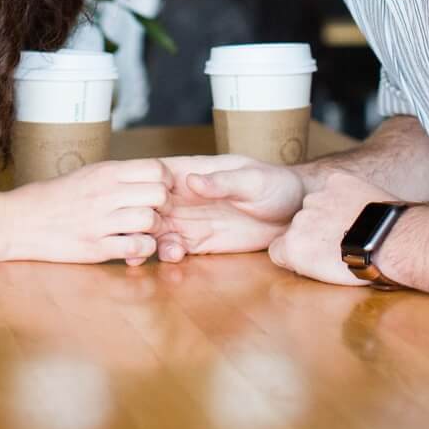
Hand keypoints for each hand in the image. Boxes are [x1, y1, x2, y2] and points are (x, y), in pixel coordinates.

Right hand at [4, 159, 173, 264]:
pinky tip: (132, 247)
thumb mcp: (86, 175)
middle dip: (164, 206)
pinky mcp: (95, 248)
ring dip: (154, 229)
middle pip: (159, 194)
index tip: (160, 191)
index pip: (155, 169)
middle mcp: (105, 193)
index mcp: (104, 172)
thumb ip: (116, 177)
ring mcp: (100, 221)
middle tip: (156, 214)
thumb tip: (148, 178)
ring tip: (143, 232)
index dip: (165, 181)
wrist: (19, 221)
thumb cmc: (53, 198)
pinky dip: (142, 249)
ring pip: (150, 220)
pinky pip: (136, 247)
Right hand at [149, 154, 304, 263]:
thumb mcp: (252, 180)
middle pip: (148, 205)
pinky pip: (174, 248)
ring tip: (149, 249)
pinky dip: (165, 254)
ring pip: (156, 229)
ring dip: (147, 239)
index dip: (140, 183)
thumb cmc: (275, 185)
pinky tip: (170, 257)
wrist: (293, 215)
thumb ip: (222, 182)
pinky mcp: (199, 242)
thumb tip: (192, 180)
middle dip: (136, 217)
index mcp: (193, 171)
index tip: (134, 197)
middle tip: (134, 230)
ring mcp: (190, 220)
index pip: (156, 173)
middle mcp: (185, 196)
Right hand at [268, 169, 394, 286]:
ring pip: (317, 203)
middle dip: (315, 230)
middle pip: (300, 224)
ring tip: (353, 224)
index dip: (298, 251)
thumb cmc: (365, 266)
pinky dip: (345, 192)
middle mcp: (298, 220)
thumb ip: (305, 261)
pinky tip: (359, 205)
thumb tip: (301, 255)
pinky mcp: (336, 180)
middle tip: (339, 241)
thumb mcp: (326, 278)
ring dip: (329, 210)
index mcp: (292, 247)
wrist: (392, 242)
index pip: (278, 248)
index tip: (315, 255)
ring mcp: (317, 197)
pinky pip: (335, 185)